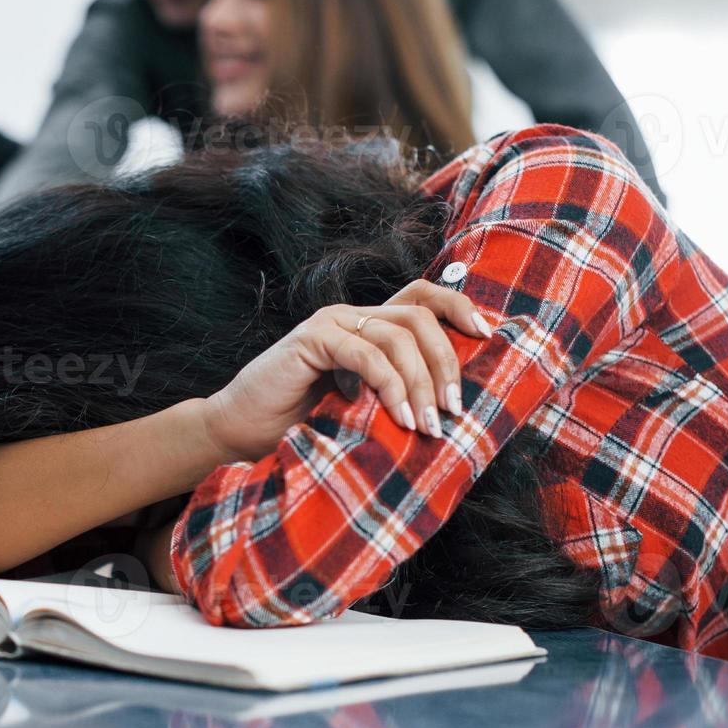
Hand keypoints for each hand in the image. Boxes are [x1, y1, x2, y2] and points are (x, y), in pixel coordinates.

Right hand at [201, 280, 493, 461]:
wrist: (239, 431)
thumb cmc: (300, 425)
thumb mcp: (361, 408)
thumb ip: (393, 394)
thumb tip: (448, 409)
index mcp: (366, 327)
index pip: (421, 296)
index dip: (459, 307)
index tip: (487, 337)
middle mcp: (351, 316)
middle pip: (419, 316)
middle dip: (446, 362)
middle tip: (453, 410)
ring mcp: (330, 324)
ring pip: (398, 334)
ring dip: (421, 382)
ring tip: (428, 425)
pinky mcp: (311, 339)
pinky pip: (366, 353)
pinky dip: (389, 385)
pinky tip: (396, 415)